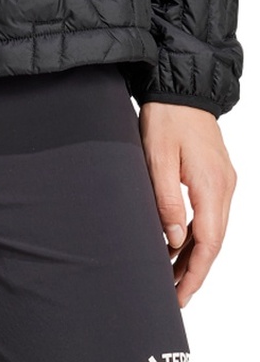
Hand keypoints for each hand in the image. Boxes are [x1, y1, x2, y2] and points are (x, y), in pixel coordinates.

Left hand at [139, 102, 236, 308]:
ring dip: (194, 254)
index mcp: (212, 186)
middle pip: (214, 242)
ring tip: (172, 277)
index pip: (209, 243)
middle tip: (173, 295)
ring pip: (213, 229)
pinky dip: (197, 233)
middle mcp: (224, 187)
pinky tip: (180, 243)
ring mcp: (223, 181)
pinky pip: (210, 213)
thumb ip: (167, 200)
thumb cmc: (167, 117)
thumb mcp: (158, 157)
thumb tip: (176, 240)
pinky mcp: (217, 175)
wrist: (182, 86)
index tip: (181, 295)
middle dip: (194, 271)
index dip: (195, 273)